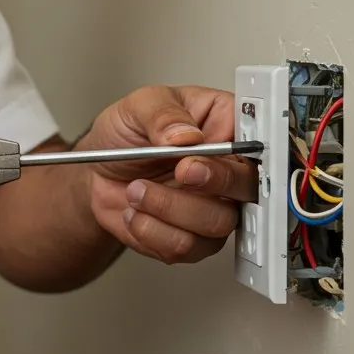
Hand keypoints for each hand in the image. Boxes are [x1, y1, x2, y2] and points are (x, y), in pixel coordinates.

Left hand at [77, 85, 257, 263]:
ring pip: (218, 224)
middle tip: (178, 172)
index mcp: (226, 128)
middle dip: (212, 185)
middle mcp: (228, 170)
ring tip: (136, 190)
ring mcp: (214, 206)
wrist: (95, 172)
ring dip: (169, 209)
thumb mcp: (138, 106)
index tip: (204, 156)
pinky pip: (186, 247)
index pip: (257, 143)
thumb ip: (162, 114)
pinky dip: (152, 231)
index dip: (240, 155)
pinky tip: (134, 212)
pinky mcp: (192, 237)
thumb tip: (186, 135)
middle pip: (249, 190)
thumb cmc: (126, 133)